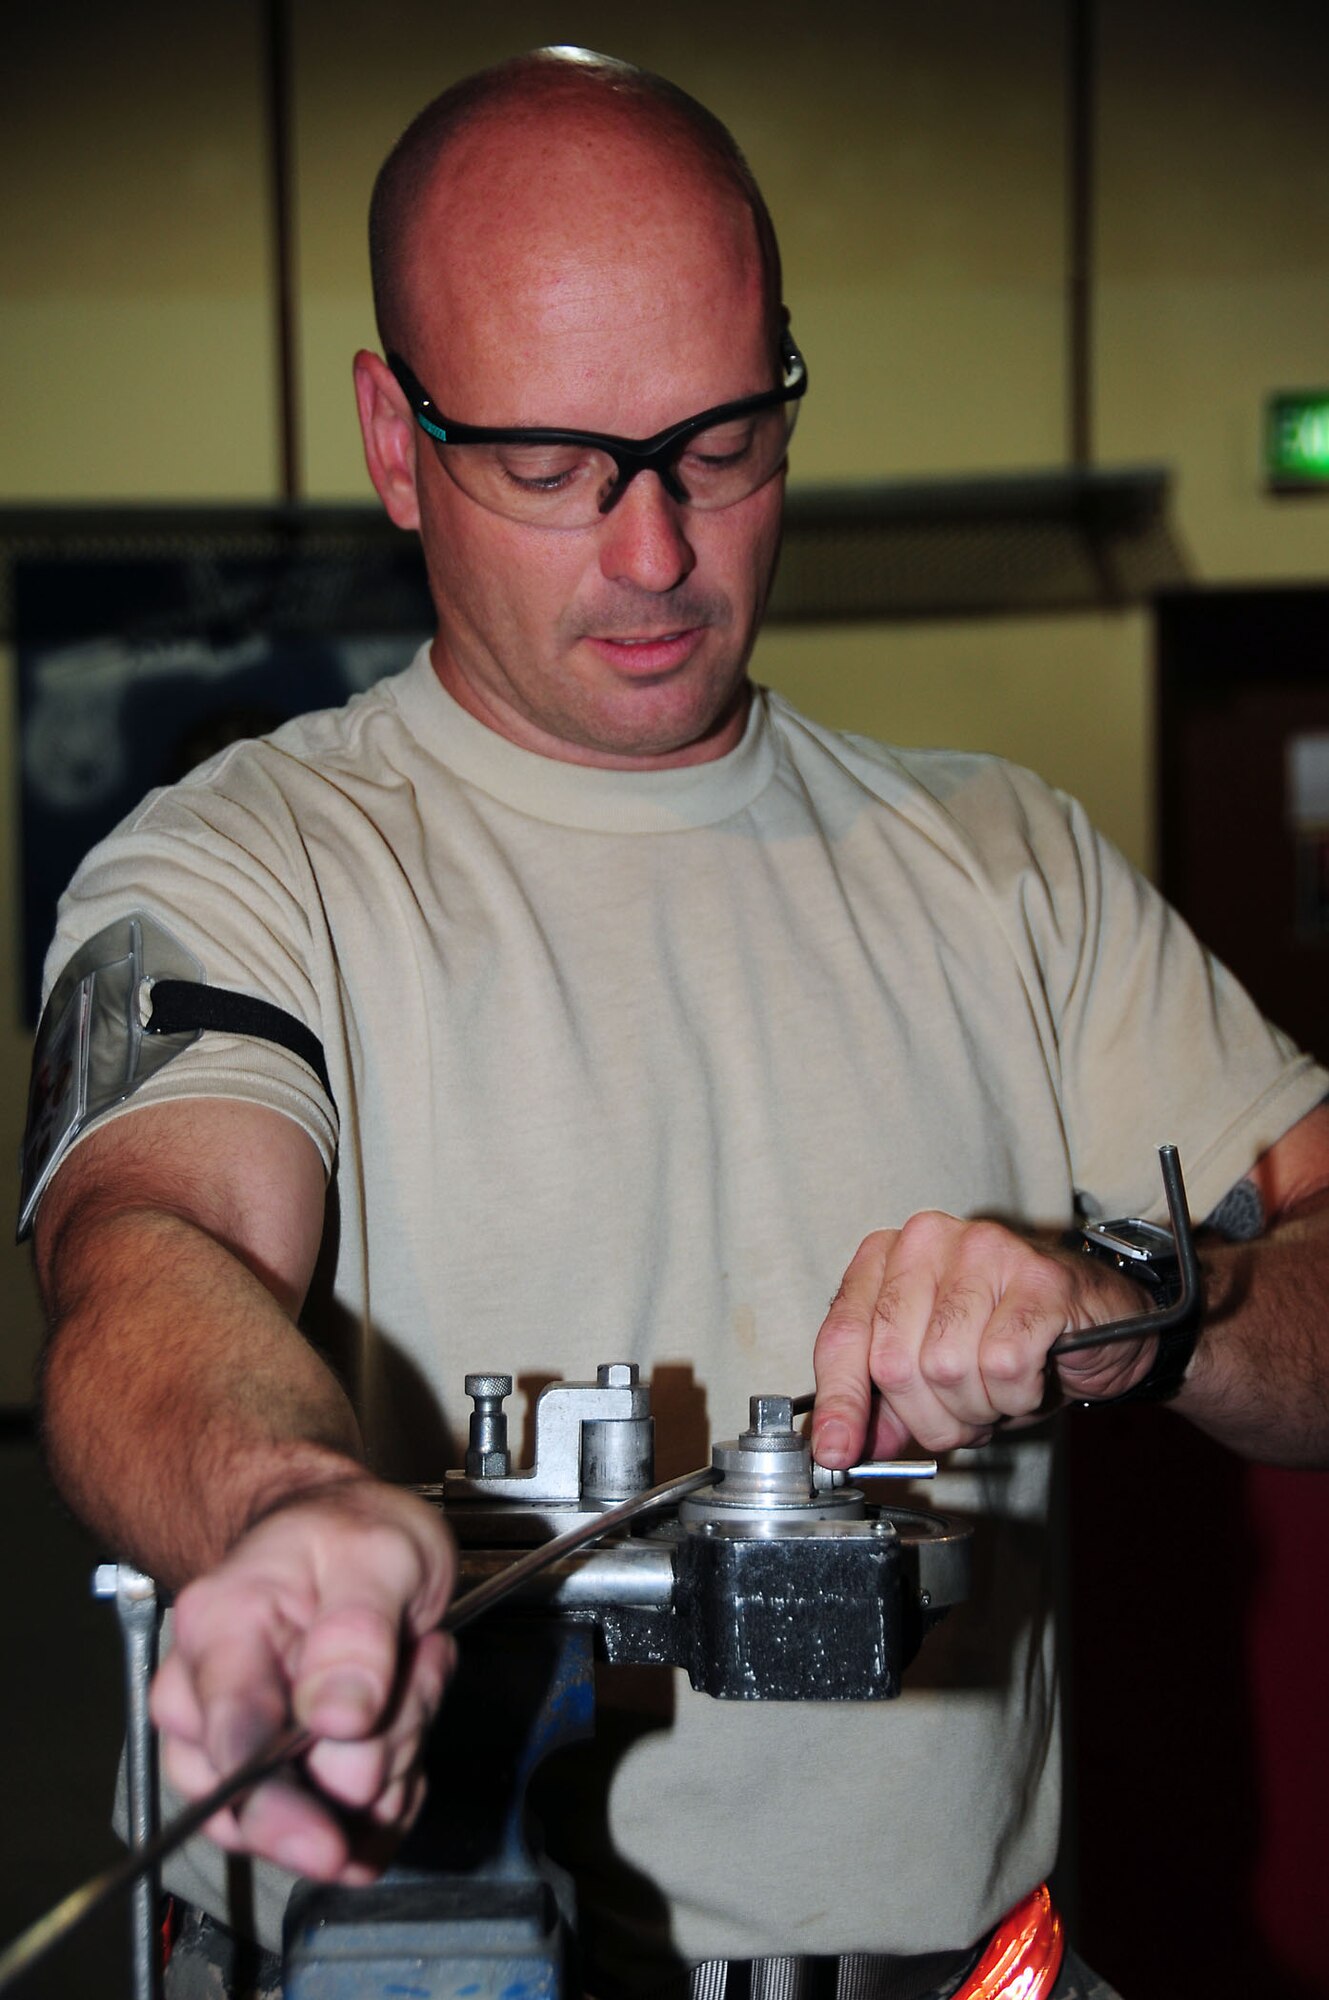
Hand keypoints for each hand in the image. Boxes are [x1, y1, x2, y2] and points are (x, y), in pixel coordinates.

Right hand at [151, 1475, 455, 1882]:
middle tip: (412, 1677)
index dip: (277, 1806)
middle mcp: (207, 1698)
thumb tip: (338, 1719)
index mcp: (220, 1629)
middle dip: (371, 1760)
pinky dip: (393, 1790)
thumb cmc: (347, 1532)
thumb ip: (360, 1630)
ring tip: (409, 1676)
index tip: (331, 1838)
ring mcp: (235, 1747)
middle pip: (273, 1796)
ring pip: (319, 1818)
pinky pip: (344, 1830)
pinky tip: (406, 1723)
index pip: (228, 1739)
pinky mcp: (277, 1781)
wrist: (340, 1531)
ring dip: (391, 1764)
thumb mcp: (380, 1552)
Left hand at [811, 1213, 1158, 1463]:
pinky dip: (1016, 1394)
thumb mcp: (934, 1370)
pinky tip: (1031, 1376)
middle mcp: (927, 1240)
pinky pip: (1003, 1365)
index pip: (843, 1335)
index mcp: (887, 1255)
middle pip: (894, 1361)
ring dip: (976, 1407)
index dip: (840, 1401)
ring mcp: (984, 1251)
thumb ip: (885, 1401)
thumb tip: (841, 1444)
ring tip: (998, 1390)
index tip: (837, 1450)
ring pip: (947, 1367)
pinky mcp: (1039, 1277)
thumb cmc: (1011, 1337)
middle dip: (928, 1415)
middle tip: (963, 1416)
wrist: (1102, 1321)